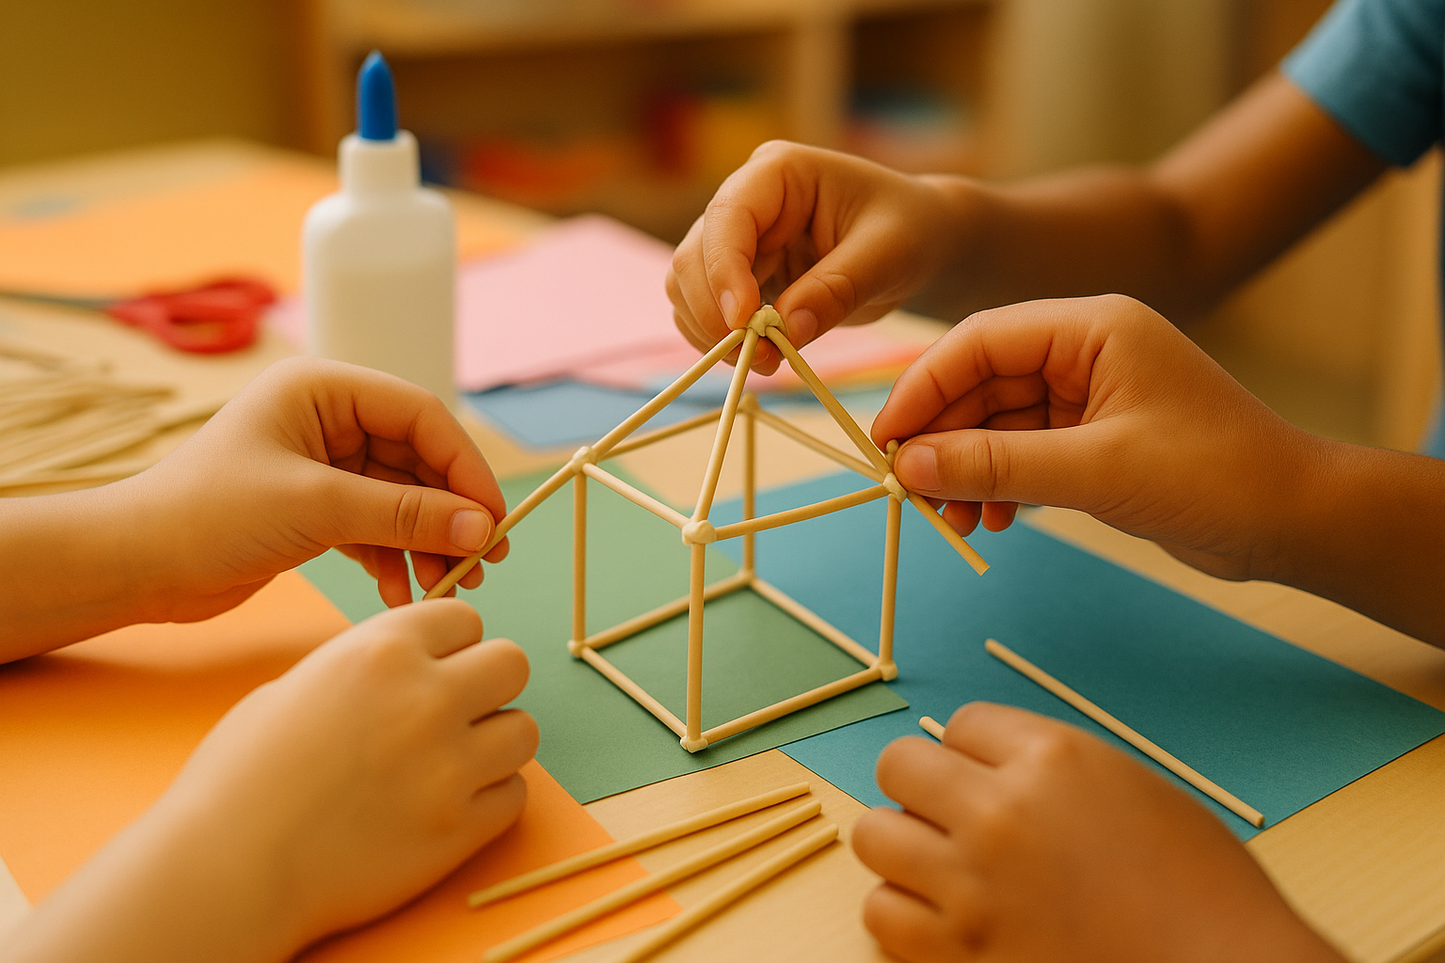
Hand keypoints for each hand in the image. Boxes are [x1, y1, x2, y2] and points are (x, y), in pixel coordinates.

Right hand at [7, 600, 537, 962]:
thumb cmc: (242, 776)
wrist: (228, 867)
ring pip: (524, 730)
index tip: (434, 667)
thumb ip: (367, 667)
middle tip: (455, 712)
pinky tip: (447, 805)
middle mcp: (428, 697)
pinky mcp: (462, 828)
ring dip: (494, 743)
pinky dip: (489, 799)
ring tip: (451, 762)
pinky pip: (514, 795)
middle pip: (512, 664)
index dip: (450, 644)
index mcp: (383, 650)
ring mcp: (451, 765)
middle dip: (487, 684)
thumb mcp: (298, 685)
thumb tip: (409, 664)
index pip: (465, 618)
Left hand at [140, 356, 508, 616]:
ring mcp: (322, 464)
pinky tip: (402, 592)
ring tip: (446, 585)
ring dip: (427, 541)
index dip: (465, 467)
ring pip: (402, 497)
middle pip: (419, 459)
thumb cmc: (207, 515)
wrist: (134, 566)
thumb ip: (405, 514)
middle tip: (482, 560)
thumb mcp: (316, 507)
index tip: (493, 519)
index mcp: (323, 389)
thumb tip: (482, 528)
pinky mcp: (314, 507)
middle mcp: (327, 419)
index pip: (421, 415)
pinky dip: (394, 557)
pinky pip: (377, 525)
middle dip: (450, 512)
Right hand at [667, 141, 963, 373]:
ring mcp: (737, 240)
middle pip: (694, 257)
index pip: (727, 217)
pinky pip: (706, 312)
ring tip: (767, 362)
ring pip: (688, 288)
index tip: (744, 322)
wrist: (918, 243)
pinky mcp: (741, 277)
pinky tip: (764, 357)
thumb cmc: (909, 229)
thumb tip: (786, 330)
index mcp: (778, 173)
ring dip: (714, 333)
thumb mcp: (887, 254)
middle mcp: (746, 201)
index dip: (724, 271)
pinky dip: (722, 341)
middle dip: (716, 314)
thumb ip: (837, 288)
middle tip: (762, 359)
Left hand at [850, 703, 1344, 962]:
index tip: (991, 777)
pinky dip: (903, 913)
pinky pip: (881, 911)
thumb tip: (986, 764)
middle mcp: (1001, 812)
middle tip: (950, 815)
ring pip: (875, 835)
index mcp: (1053, 759)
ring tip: (943, 866)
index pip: (962, 723)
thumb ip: (1054, 769)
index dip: (975, 752)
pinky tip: (945, 917)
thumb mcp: (1136, 790)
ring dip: (903, 846)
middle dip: (921, 785)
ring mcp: (973, 885)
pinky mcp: (960, 952)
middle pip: (900, 765)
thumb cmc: (1202, 891)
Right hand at [871, 294, 1320, 581]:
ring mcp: (1090, 395)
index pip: (981, 340)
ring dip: (966, 469)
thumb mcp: (1096, 470)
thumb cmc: (1216, 478)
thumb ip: (996, 464)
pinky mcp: (1095, 438)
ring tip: (950, 522)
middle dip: (942, 439)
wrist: (1297, 523)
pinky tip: (990, 520)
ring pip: (997, 422)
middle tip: (908, 494)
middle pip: (982, 382)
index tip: (884, 440)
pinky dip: (998, 483)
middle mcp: (1087, 350)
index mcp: (1093, 326)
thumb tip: (907, 468)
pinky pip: (1023, 451)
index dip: (924, 387)